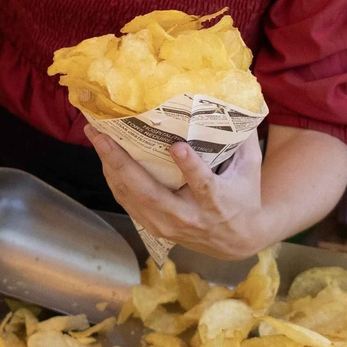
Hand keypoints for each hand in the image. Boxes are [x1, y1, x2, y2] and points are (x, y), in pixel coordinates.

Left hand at [85, 126, 269, 259]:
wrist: (236, 242)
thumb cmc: (244, 197)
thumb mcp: (250, 170)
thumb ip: (242, 140)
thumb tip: (234, 104)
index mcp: (217, 202)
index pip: (203, 186)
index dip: (190, 167)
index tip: (177, 146)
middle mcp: (189, 217)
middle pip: (151, 194)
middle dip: (123, 164)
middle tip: (103, 136)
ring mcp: (168, 225)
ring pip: (133, 198)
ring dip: (111, 168)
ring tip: (96, 138)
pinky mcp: (154, 227)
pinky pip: (128, 202)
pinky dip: (114, 179)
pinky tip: (104, 157)